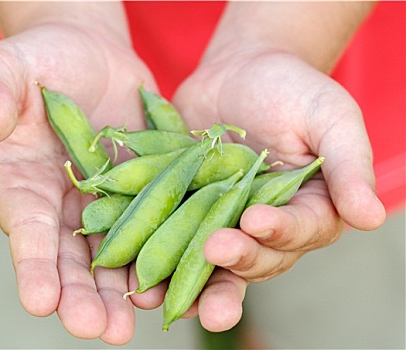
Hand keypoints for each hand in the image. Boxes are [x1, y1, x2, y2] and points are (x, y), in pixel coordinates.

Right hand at [0, 15, 155, 342]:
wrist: (92, 58)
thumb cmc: (45, 58)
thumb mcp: (12, 66)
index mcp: (25, 182)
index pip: (27, 228)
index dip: (33, 265)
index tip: (40, 301)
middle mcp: (64, 203)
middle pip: (71, 257)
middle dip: (81, 295)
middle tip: (97, 329)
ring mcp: (105, 201)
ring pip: (113, 255)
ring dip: (121, 290)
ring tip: (132, 324)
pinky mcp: (140, 190)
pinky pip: (151, 227)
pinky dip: (159, 254)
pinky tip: (170, 281)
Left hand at [160, 48, 383, 330]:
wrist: (240, 73)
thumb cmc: (292, 90)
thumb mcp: (329, 116)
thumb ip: (349, 164)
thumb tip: (371, 217)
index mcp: (306, 210)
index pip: (298, 231)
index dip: (279, 230)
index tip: (257, 220)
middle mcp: (264, 227)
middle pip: (254, 257)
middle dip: (235, 260)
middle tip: (215, 252)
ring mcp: (222, 221)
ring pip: (210, 262)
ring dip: (190, 281)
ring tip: (164, 292)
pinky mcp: (187, 211)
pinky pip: (172, 238)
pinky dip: (155, 255)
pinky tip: (136, 268)